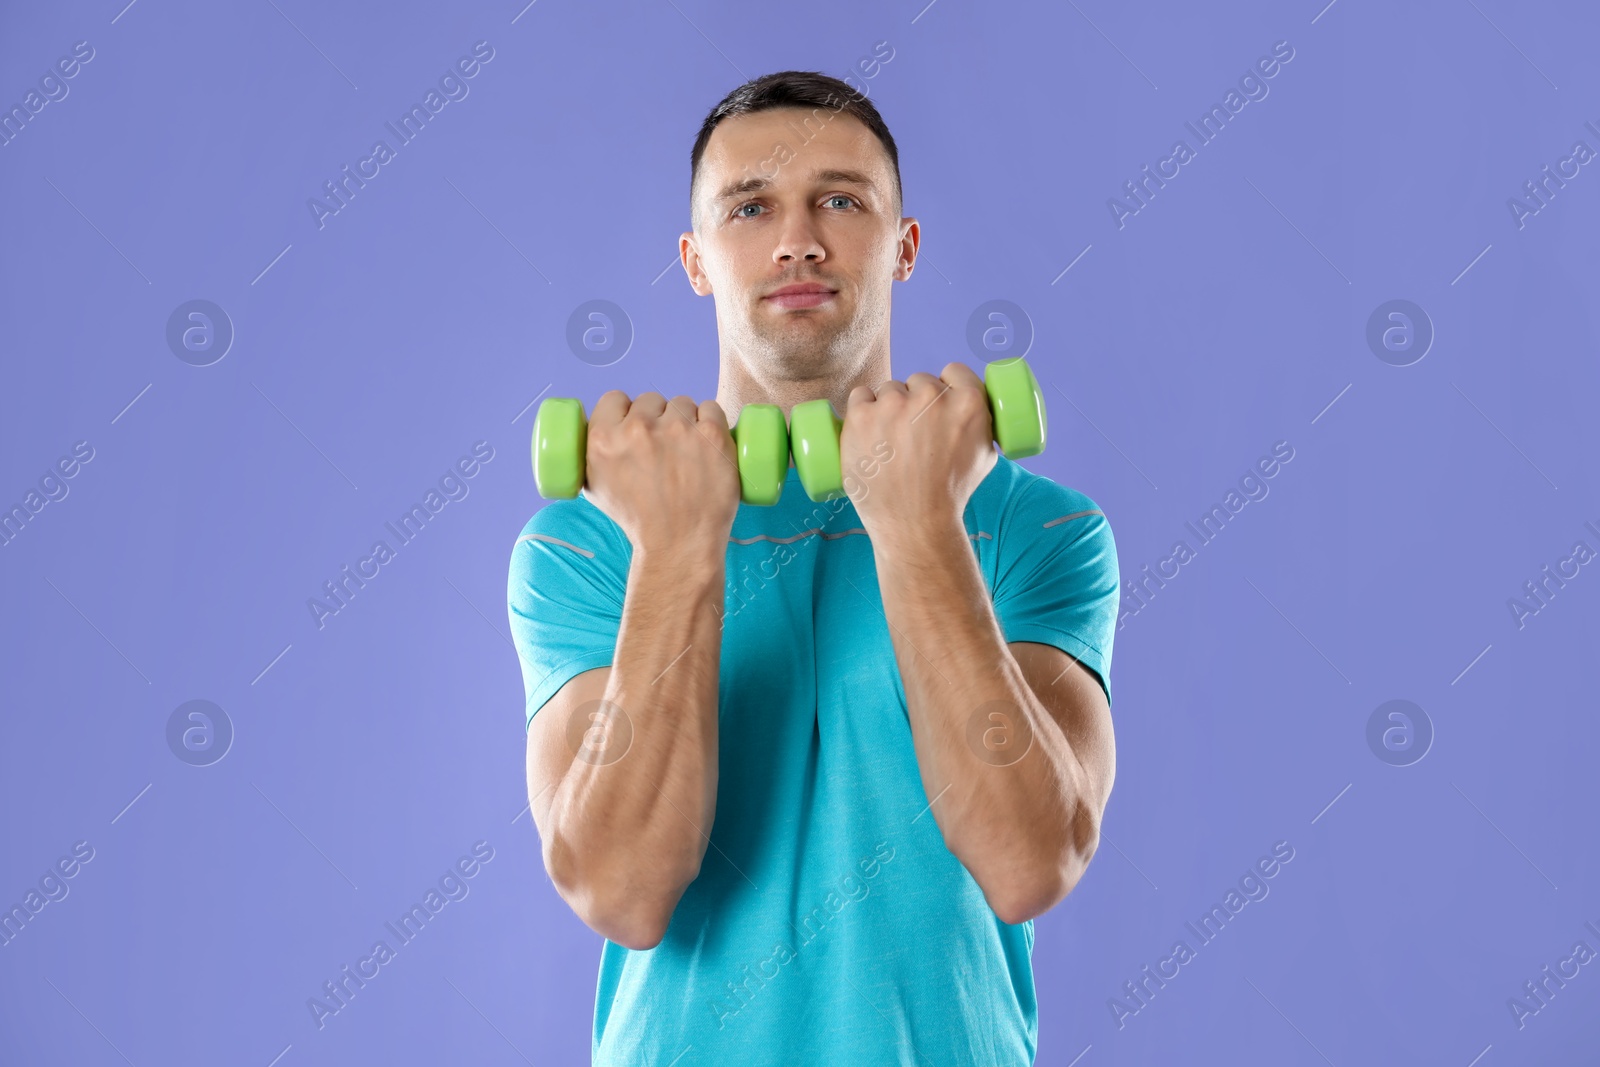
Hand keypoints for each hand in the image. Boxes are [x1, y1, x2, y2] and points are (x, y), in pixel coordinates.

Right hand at [581, 391, 740, 559]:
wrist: (678, 544)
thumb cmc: (638, 521)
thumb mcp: (595, 488)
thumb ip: (591, 455)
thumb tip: (594, 434)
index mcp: (604, 438)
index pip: (614, 398)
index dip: (625, 411)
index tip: (635, 426)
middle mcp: (639, 429)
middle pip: (650, 400)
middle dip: (657, 418)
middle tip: (665, 447)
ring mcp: (678, 429)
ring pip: (682, 404)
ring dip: (685, 420)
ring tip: (688, 451)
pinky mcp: (711, 434)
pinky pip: (711, 409)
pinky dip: (711, 422)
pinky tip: (708, 442)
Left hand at [839, 361, 997, 547]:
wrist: (915, 523)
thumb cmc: (951, 493)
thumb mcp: (985, 455)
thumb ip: (982, 423)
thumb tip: (975, 407)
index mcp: (968, 401)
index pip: (953, 371)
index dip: (946, 385)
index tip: (938, 403)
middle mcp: (931, 397)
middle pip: (919, 381)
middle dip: (916, 402)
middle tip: (914, 435)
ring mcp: (893, 405)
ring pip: (889, 390)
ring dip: (888, 408)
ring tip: (890, 443)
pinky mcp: (862, 416)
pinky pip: (860, 396)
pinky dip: (862, 410)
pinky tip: (867, 432)